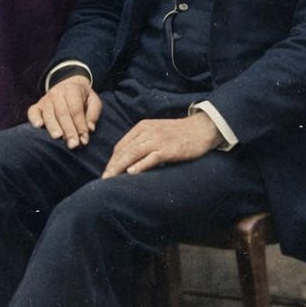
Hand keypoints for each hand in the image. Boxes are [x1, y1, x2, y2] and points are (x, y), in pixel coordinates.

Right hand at [27, 75, 100, 148]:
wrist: (69, 85)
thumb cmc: (82, 98)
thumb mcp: (93, 101)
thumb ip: (93, 113)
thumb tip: (90, 129)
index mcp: (72, 90)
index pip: (76, 110)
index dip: (80, 125)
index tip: (84, 140)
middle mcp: (57, 93)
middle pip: (62, 113)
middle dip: (68, 130)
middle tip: (73, 144)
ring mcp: (46, 99)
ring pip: (48, 114)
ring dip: (53, 127)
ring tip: (57, 137)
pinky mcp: (37, 106)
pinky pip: (32, 112)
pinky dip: (34, 118)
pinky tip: (38, 126)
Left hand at [102, 114, 220, 177]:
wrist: (202, 129)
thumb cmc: (179, 133)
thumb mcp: (157, 131)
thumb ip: (143, 141)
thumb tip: (129, 159)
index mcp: (143, 127)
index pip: (122, 145)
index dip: (113, 159)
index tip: (107, 171)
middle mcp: (148, 132)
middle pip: (125, 150)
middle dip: (113, 165)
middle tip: (104, 179)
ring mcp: (158, 140)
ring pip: (134, 153)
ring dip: (121, 167)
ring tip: (112, 179)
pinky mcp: (168, 149)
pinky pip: (151, 158)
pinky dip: (140, 165)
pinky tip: (131, 173)